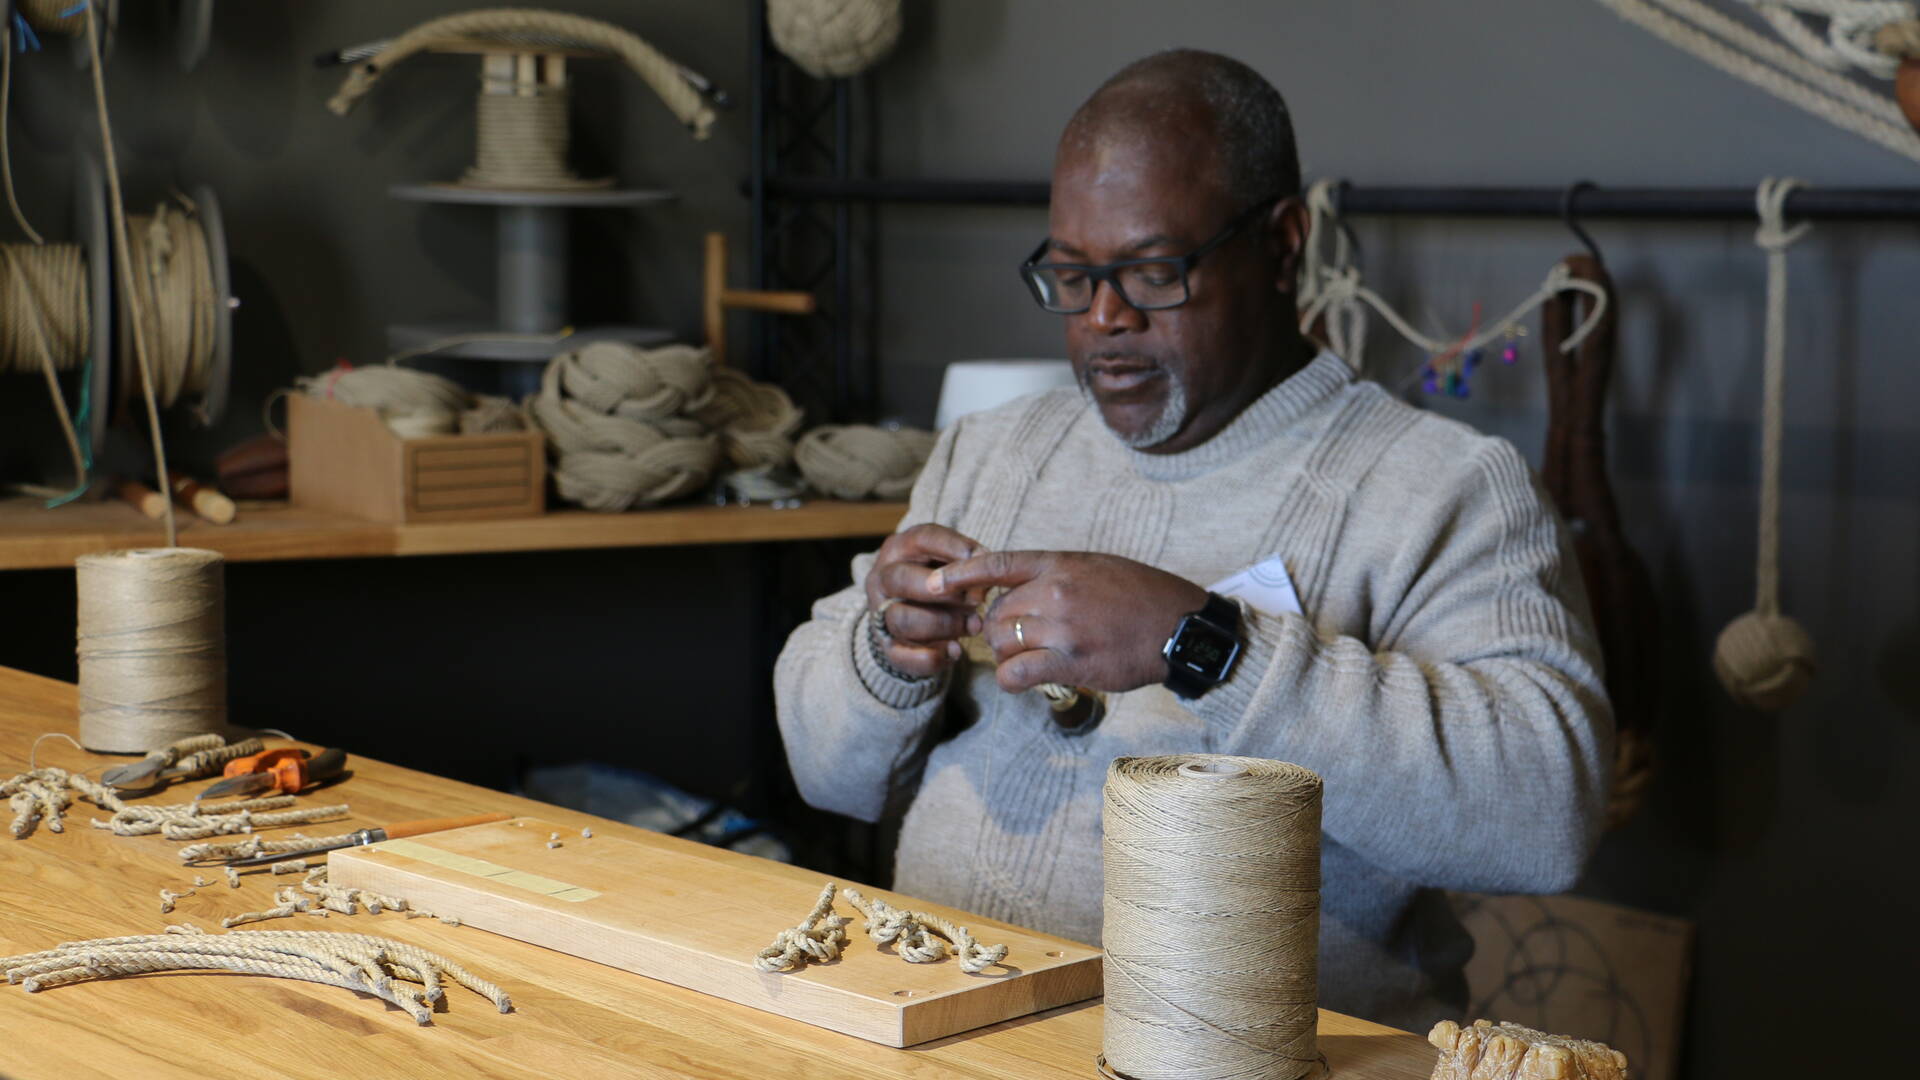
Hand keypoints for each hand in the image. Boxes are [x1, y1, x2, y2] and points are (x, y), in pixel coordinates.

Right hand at [863, 523, 987, 678]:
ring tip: (974, 625)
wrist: (912, 615)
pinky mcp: (886, 647)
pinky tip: (956, 651)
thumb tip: (986, 579)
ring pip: (902, 619)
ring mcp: (879, 614)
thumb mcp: (950, 562)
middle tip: (978, 600)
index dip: (955, 547)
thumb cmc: (940, 580)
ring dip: (944, 624)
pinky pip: (901, 656)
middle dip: (945, 591)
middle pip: (902, 580)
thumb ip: (969, 565)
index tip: (984, 558)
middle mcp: (882, 579)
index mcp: (899, 549)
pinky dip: (932, 657)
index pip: (922, 538)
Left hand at [929, 551, 1208, 693]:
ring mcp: (1062, 628)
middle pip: (996, 612)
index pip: (997, 564)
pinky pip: (1017, 673)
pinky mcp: (1071, 663)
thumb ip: (1055, 574)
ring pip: (1002, 643)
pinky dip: (1011, 679)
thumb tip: (1018, 588)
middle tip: (1014, 640)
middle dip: (997, 629)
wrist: (1180, 627)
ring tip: (1026, 659)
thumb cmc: (1141, 596)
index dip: (960, 574)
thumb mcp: (1096, 567)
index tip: (936, 583)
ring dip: (1006, 655)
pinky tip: (1022, 680)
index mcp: (1060, 564)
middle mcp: (1056, 592)